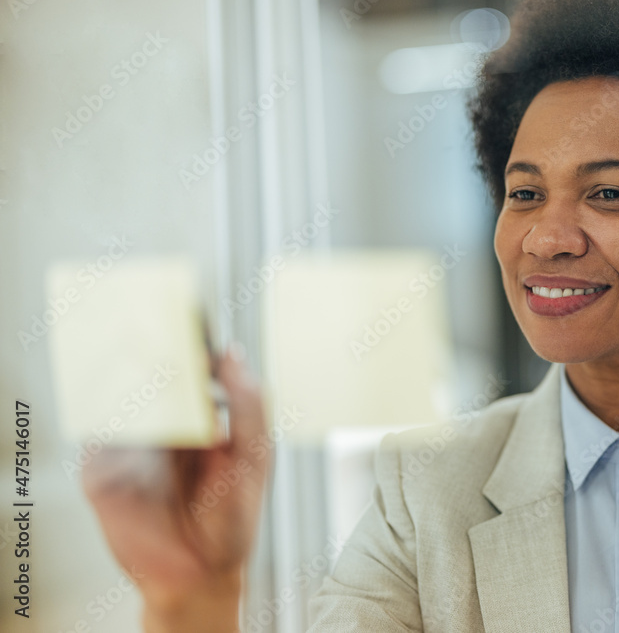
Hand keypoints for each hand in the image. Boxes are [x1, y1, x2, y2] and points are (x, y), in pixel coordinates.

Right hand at [81, 344, 271, 631]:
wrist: (204, 571)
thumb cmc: (233, 514)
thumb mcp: (255, 455)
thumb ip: (247, 404)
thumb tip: (232, 353)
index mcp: (198, 415)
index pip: (186, 368)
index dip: (187, 340)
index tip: (189, 311)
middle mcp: (161, 426)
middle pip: (146, 377)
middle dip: (152, 353)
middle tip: (161, 331)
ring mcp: (130, 449)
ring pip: (119, 404)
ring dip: (130, 387)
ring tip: (152, 377)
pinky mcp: (103, 475)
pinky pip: (100, 445)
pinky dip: (116, 435)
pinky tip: (139, 436)